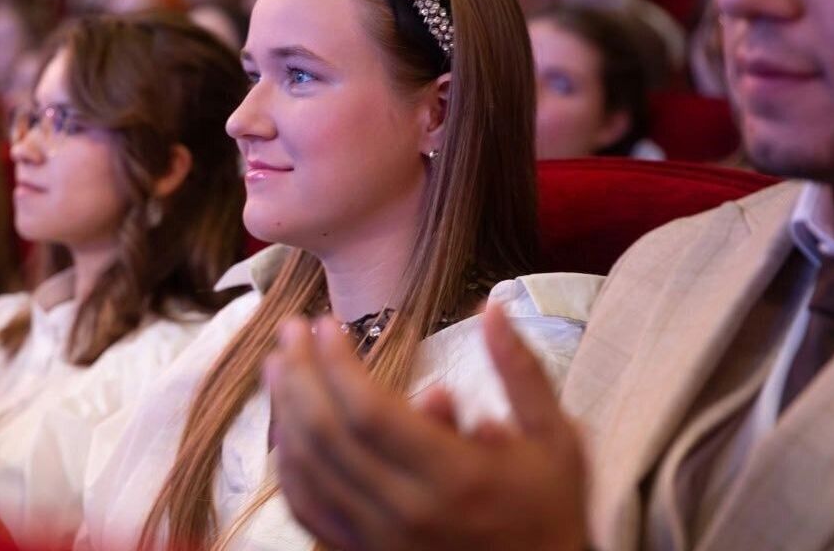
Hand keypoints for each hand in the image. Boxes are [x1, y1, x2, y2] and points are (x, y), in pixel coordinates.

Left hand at [266, 303, 588, 550]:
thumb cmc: (549, 510)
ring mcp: (379, 540)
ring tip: (278, 365)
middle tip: (290, 331)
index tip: (326, 324)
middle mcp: (408, 511)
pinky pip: (308, 510)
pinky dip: (288, 467)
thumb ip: (520, 372)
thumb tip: (492, 307)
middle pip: (327, 436)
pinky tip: (284, 428)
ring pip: (308, 471)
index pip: (370, 412)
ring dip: (284, 412)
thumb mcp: (555, 438)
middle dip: (300, 374)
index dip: (337, 364)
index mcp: (456, 475)